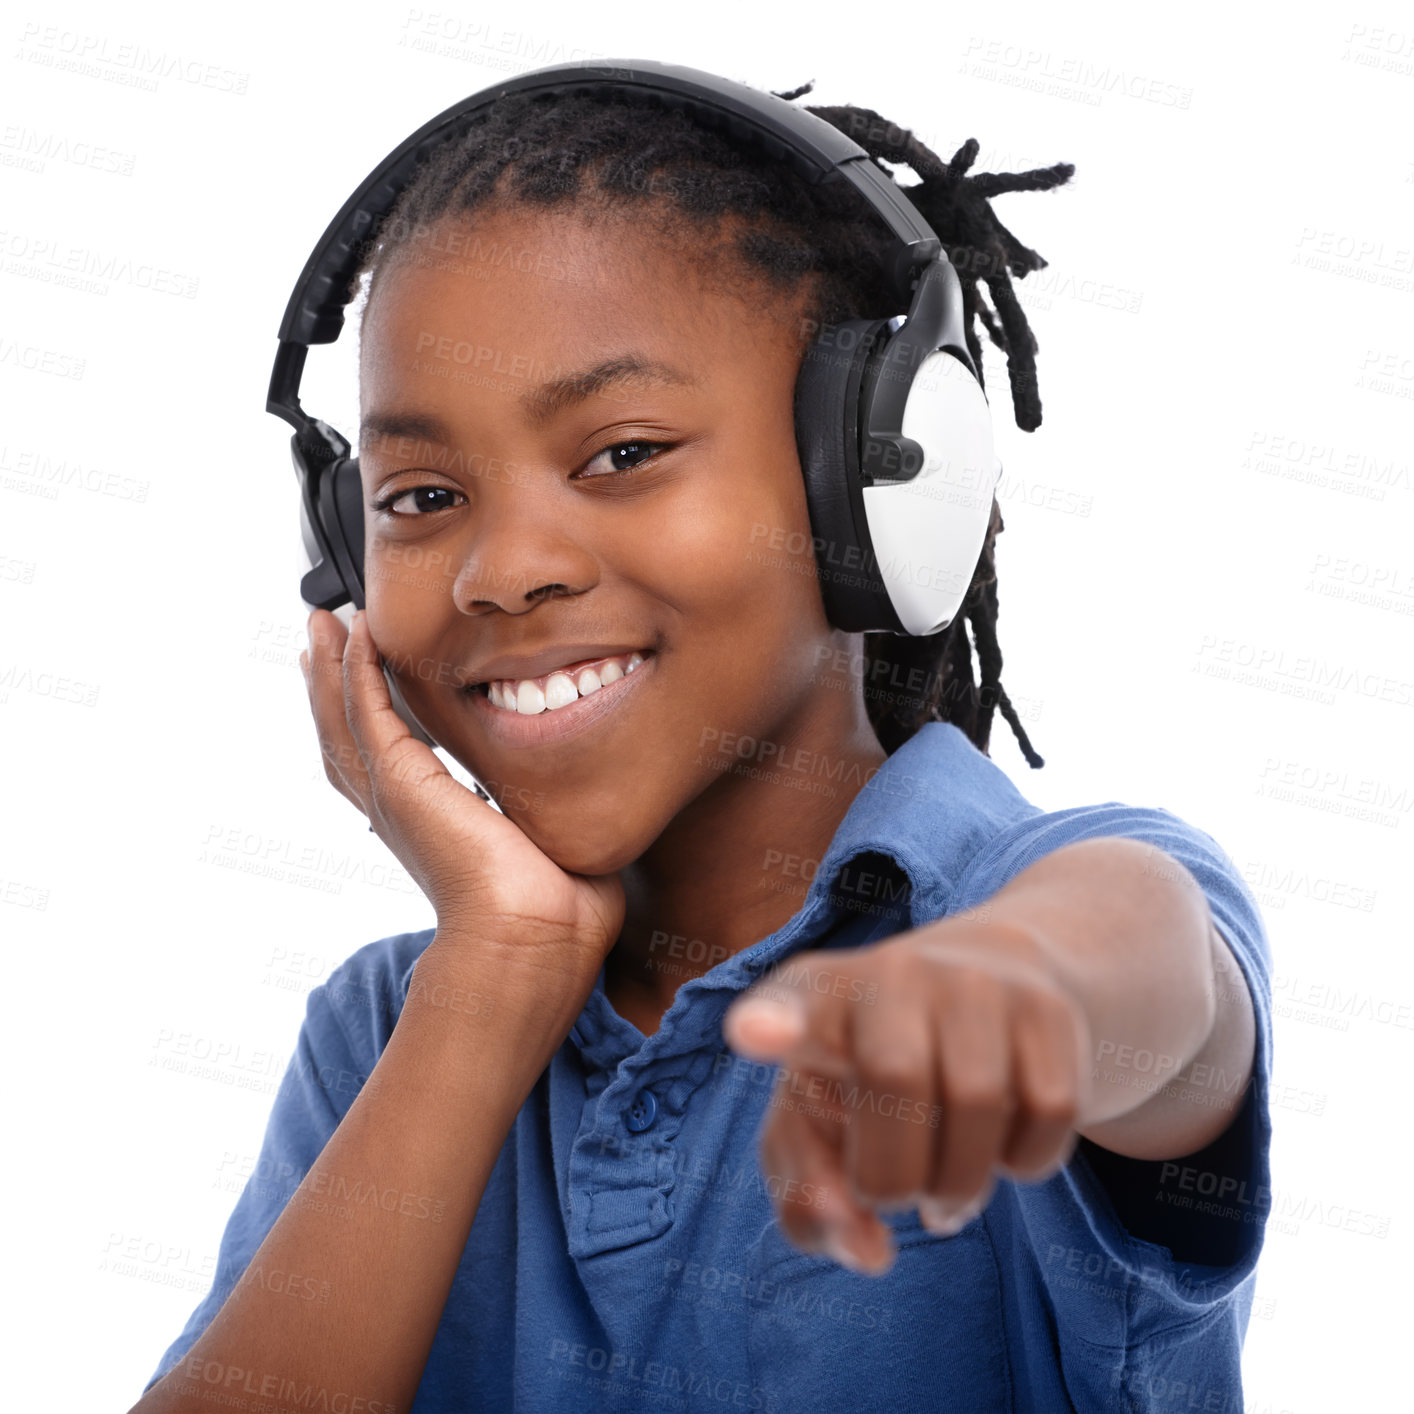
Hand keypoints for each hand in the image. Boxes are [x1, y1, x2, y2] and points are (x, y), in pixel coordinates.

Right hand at [300, 608, 624, 975]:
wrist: (533, 944)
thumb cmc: (557, 916)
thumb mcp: (552, 842)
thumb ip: (556, 809)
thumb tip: (589, 793)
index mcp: (431, 825)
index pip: (385, 757)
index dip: (368, 714)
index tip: (364, 673)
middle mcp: (400, 811)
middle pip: (345, 733)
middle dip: (331, 680)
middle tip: (322, 632)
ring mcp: (395, 797)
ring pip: (343, 718)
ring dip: (332, 666)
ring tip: (323, 623)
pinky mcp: (401, 784)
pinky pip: (366, 712)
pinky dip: (357, 669)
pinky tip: (359, 633)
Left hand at [721, 918, 1090, 1273]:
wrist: (988, 992)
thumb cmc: (868, 1078)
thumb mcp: (817, 1130)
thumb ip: (811, 1201)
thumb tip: (870, 1249)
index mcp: (812, 997)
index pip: (786, 1001)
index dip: (771, 1022)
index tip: (752, 1035)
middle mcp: (890, 971)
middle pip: (894, 1078)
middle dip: (894, 1172)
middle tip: (894, 1194)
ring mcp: (973, 980)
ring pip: (979, 1101)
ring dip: (961, 1182)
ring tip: (945, 1186)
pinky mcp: (1046, 1006)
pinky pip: (1050, 1111)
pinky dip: (1026, 1162)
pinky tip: (1000, 1147)